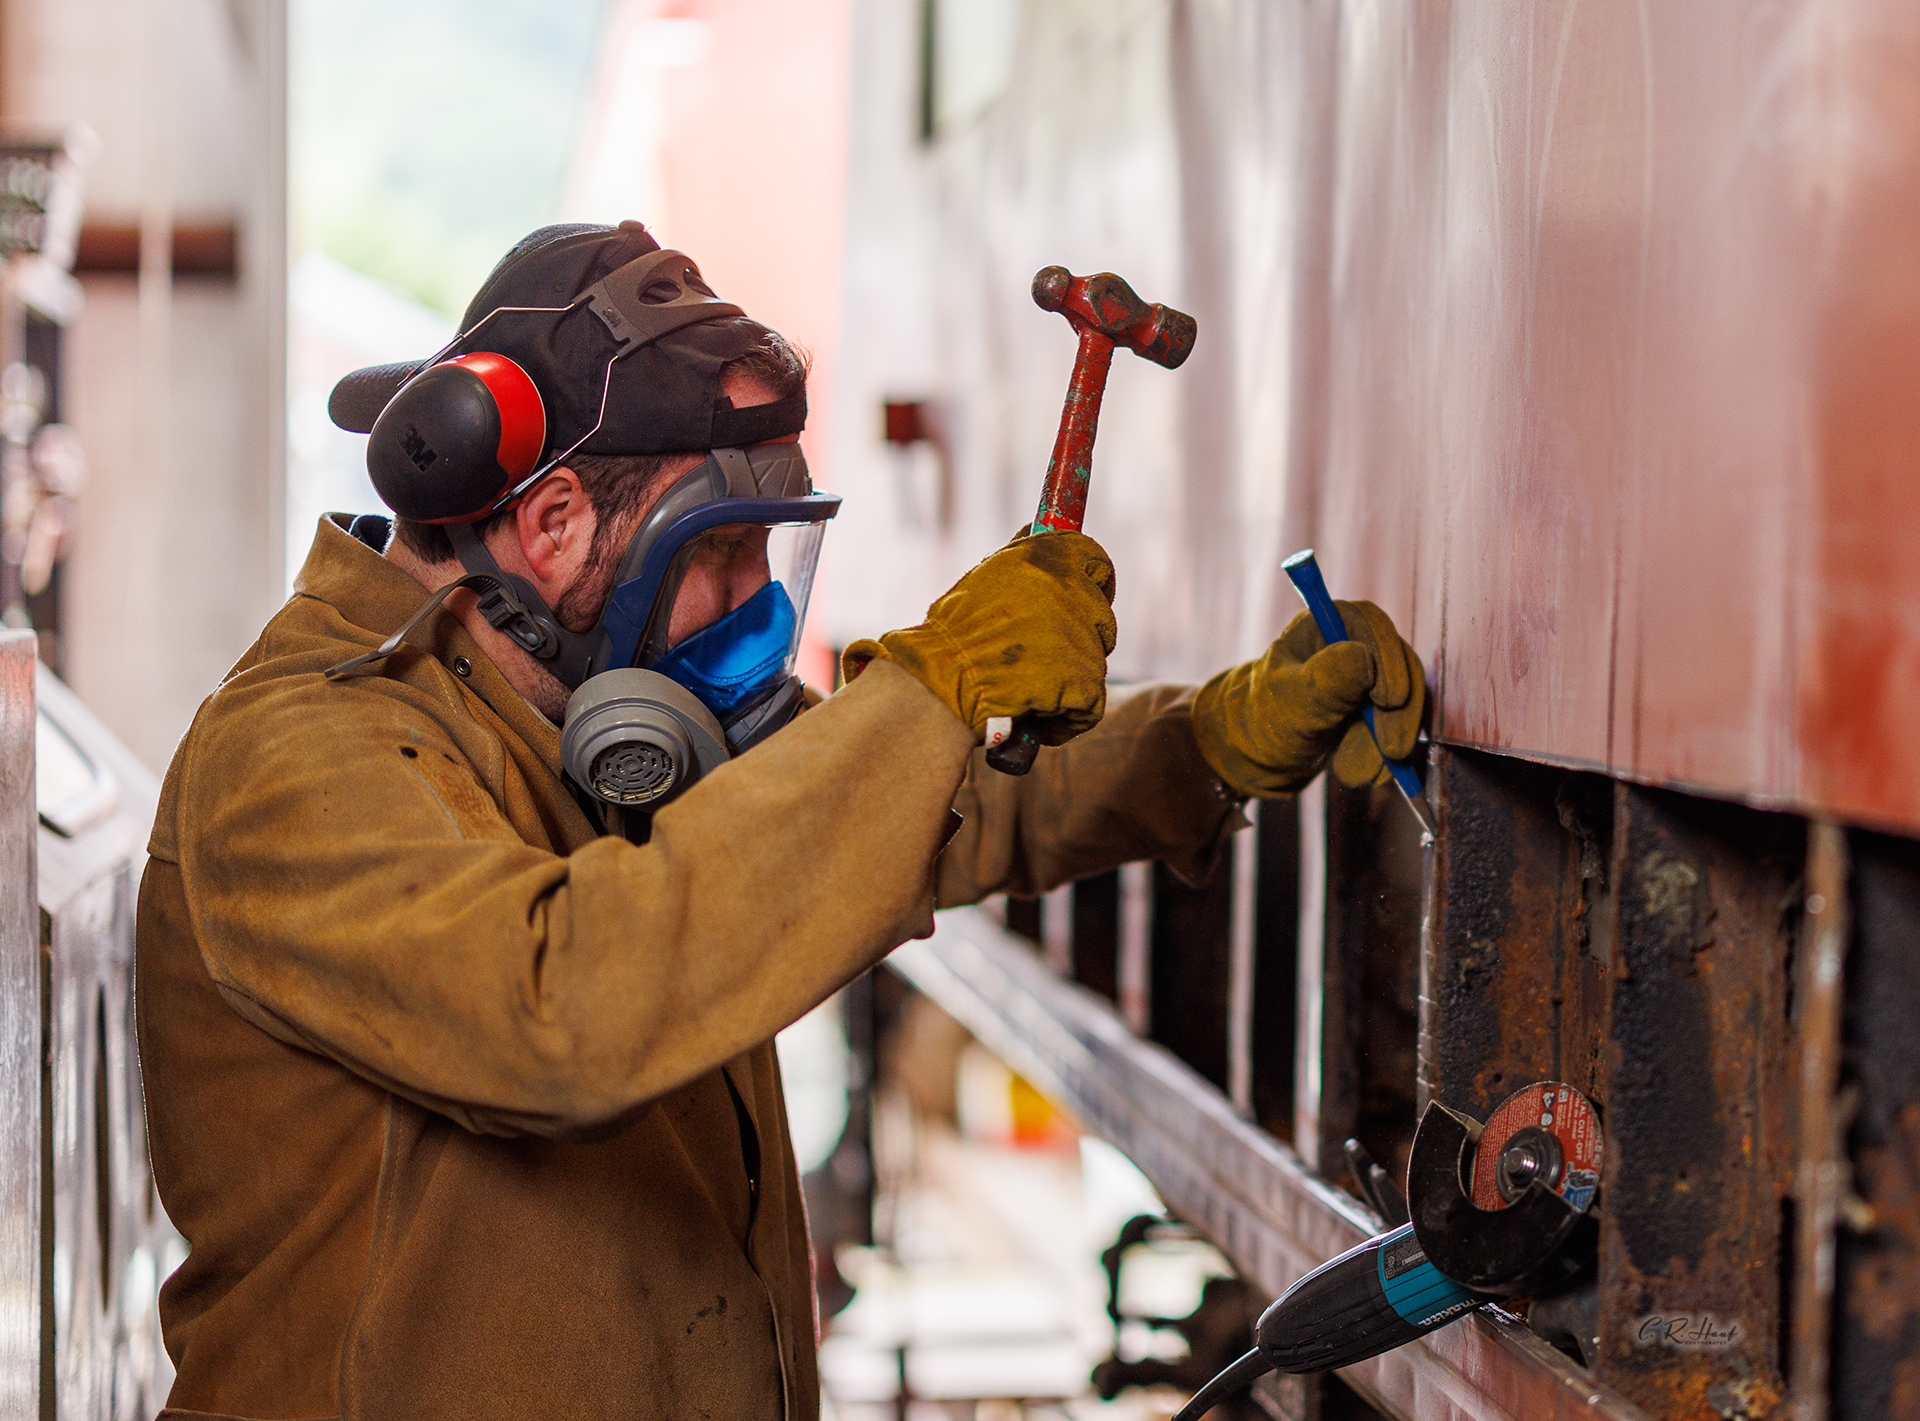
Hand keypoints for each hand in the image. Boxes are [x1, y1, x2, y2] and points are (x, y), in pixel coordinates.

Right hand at [842, 531, 1116, 744]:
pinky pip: (1090, 703)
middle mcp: (1071, 590)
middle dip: (1079, 635)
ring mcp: (1083, 638)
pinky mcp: (1085, 682)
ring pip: (1094, 661)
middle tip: (1041, 655)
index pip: (1096, 561)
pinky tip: (1036, 715)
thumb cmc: (952, 636)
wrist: (939, 684)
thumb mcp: (985, 576)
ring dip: (1068, 675)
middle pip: (1101, 615)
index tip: (1081, 598)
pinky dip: (1068, 716)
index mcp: (1047, 558)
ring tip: (1026, 686)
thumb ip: (1022, 555)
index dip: (1093, 582)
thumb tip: (1035, 532)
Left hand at [1192, 600, 1423, 796]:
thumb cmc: (1267, 718)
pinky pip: (1397, 727)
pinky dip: (1386, 755)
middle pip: (1398, 666)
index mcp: (1325, 625)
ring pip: (1403, 703)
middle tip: (1392, 751)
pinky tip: (1368, 776)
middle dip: (1397, 714)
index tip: (1390, 701)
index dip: (1388, 660)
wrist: (1260, 753)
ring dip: (1389, 743)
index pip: (1371, 626)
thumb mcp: (1293, 701)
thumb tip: (1364, 657)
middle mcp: (1353, 644)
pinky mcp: (1377, 708)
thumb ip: (1326, 681)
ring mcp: (1368, 676)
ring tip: (1359, 775)